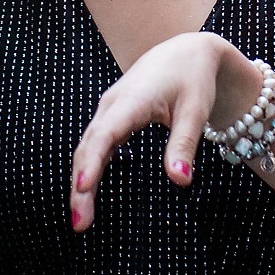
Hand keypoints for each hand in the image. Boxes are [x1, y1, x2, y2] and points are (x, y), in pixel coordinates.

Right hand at [69, 34, 263, 230]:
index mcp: (132, 100)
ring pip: (88, 149)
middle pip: (89, 148)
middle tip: (79, 223)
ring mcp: (109, 111)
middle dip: (81, 185)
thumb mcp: (195, 112)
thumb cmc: (193, 79)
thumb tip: (180, 181)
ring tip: (80, 218)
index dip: (92, 162)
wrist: (187, 51)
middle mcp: (112, 105)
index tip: (82, 189)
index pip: (105, 135)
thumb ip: (184, 145)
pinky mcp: (112, 118)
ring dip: (81, 182)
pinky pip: (95, 146)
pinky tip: (86, 194)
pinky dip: (89, 170)